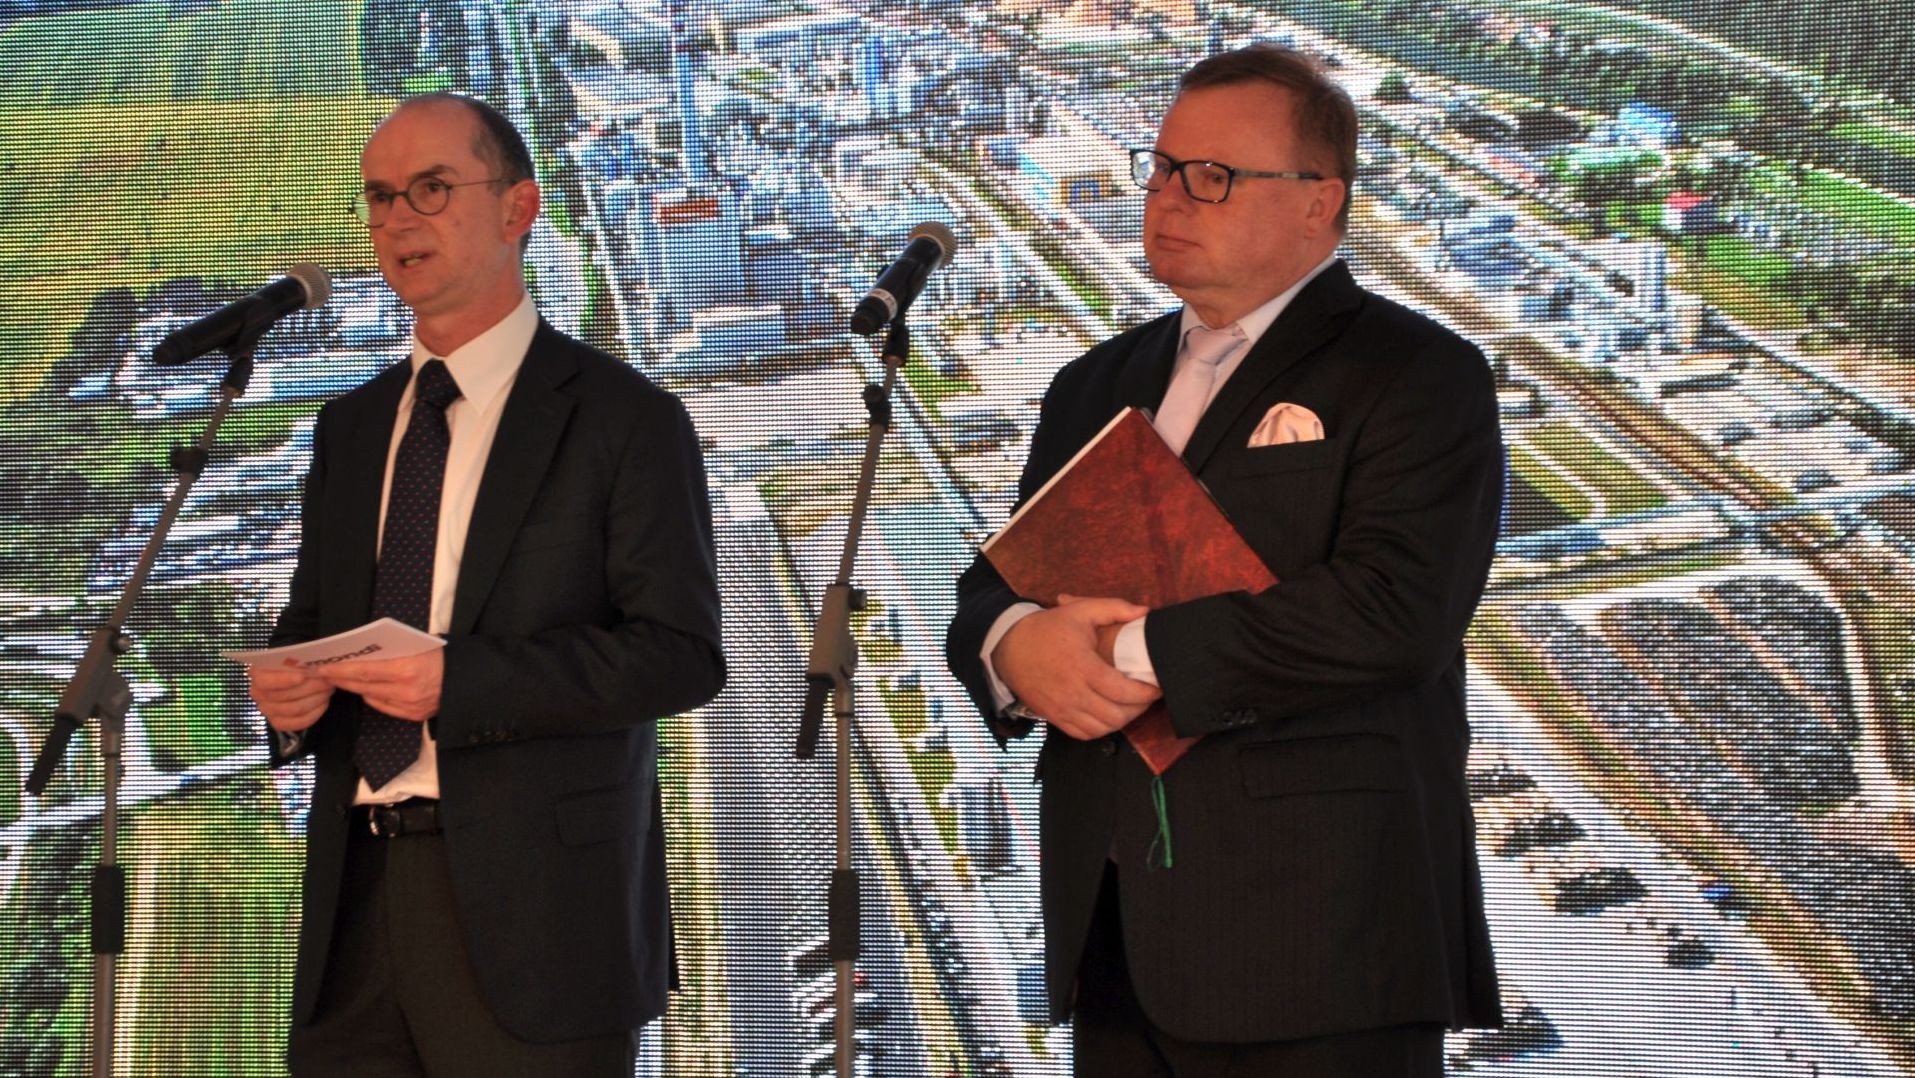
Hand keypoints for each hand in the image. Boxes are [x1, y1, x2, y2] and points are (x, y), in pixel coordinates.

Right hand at [250, 664, 334, 731]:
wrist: (306, 678)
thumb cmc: (300, 664)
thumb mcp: (299, 656)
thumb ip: (300, 660)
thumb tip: (309, 666)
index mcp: (258, 673)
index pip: (265, 681)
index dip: (283, 680)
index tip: (302, 677)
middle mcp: (258, 693)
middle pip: (283, 696)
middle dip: (309, 687)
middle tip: (326, 680)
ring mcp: (267, 709)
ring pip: (293, 709)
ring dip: (315, 698)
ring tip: (327, 689)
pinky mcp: (278, 722)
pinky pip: (298, 722)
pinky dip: (314, 713)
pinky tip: (323, 702)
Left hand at [316, 649, 443, 721]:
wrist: (467, 679)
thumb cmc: (441, 656)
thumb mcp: (416, 645)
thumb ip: (391, 651)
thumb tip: (361, 652)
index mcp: (406, 668)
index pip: (363, 671)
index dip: (340, 670)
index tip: (323, 667)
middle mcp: (406, 690)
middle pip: (363, 685)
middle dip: (341, 679)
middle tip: (325, 673)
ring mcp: (410, 705)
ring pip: (371, 697)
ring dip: (356, 688)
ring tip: (343, 680)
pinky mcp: (413, 715)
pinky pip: (384, 706)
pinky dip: (373, 697)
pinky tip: (368, 689)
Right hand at [993, 595, 1160, 740]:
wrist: (1009, 647)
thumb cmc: (1048, 629)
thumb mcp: (1080, 611)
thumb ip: (1115, 608)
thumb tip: (1144, 612)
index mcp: (1083, 667)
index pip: (1123, 691)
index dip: (1146, 693)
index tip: (1156, 687)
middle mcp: (1073, 692)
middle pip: (1116, 715)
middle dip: (1138, 708)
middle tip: (1146, 697)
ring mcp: (1062, 708)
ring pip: (1103, 729)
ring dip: (1121, 720)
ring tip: (1130, 706)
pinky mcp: (1054, 717)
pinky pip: (1084, 734)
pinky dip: (1101, 729)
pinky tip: (1107, 714)